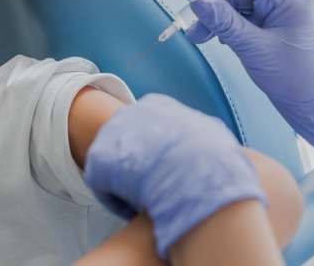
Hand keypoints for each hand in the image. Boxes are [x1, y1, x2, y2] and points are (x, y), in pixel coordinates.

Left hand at [84, 94, 265, 258]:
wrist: (193, 167)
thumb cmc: (212, 156)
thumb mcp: (213, 135)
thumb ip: (204, 134)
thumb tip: (215, 143)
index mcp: (157, 105)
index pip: (146, 125)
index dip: (152, 149)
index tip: (161, 166)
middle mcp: (129, 114)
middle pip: (126, 142)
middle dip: (135, 163)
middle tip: (150, 185)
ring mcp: (111, 136)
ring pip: (113, 163)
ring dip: (124, 182)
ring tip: (142, 200)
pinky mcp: (98, 161)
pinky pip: (102, 184)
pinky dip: (115, 198)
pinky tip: (131, 208)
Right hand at [184, 0, 313, 159]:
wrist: (313, 106)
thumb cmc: (295, 78)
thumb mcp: (254, 47)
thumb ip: (225, 22)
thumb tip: (200, 1)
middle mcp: (284, 2)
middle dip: (213, 5)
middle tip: (192, 20)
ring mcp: (277, 16)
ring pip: (238, 7)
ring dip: (216, 19)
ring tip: (198, 35)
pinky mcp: (269, 30)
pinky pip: (242, 20)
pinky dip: (225, 28)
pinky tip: (215, 38)